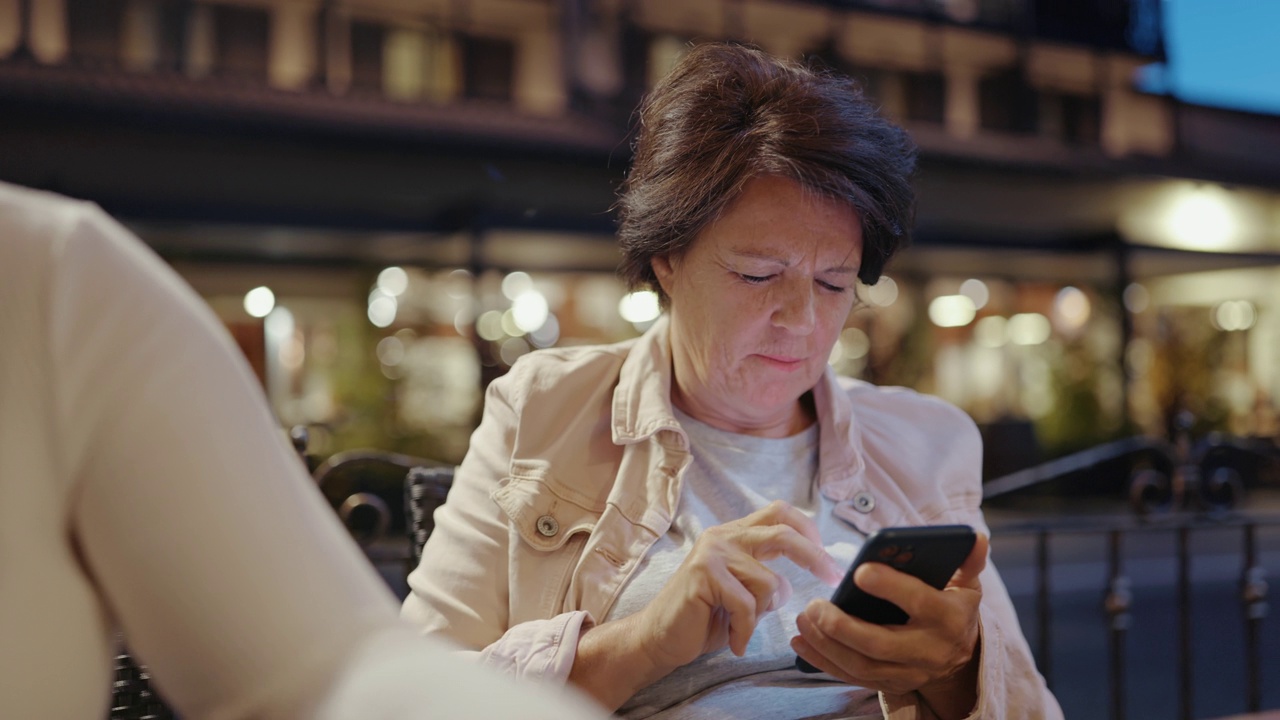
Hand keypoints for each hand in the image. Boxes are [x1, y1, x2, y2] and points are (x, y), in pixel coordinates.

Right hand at [637, 500, 843, 667]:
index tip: (827, 558)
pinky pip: (748, 606)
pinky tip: (734, 641)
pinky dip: (745, 631)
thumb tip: (811, 570)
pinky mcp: (705, 574)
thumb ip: (767, 577)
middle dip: (814, 556)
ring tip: (742, 628)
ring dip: (763, 614)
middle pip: (783, 533)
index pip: (779, 513)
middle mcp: (723, 537)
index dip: (808, 530)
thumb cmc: (704, 619)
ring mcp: (713, 553)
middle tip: (831, 577)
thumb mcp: (744, 592)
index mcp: (734, 535)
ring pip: (770, 583)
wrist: (659, 639)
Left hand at [791, 533, 988, 719]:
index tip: (859, 570)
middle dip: (843, 626)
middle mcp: (930, 650)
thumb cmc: (954, 608)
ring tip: (803, 620)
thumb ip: (968, 560)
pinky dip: (823, 663)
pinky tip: (800, 643)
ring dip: (826, 645)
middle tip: (814, 605)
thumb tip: (976, 536)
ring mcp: (908, 672)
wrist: (962, 657)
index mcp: (949, 617)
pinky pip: (852, 677)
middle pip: (881, 643)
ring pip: (861, 664)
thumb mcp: (967, 584)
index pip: (918, 601)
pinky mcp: (890, 684)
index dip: (890, 586)